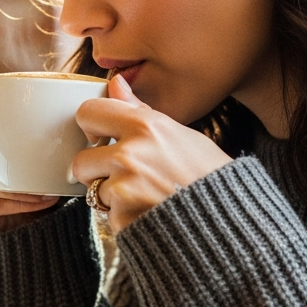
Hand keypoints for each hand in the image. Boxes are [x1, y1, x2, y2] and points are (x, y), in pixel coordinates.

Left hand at [70, 75, 231, 232]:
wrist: (225, 223)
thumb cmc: (208, 176)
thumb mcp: (180, 134)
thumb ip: (140, 110)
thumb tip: (116, 83)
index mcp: (145, 127)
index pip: (88, 113)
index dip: (92, 126)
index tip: (101, 136)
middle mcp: (129, 155)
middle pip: (81, 160)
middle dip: (96, 169)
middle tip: (122, 175)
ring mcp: (123, 188)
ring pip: (93, 191)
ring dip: (110, 196)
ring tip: (143, 196)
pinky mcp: (122, 218)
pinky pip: (108, 215)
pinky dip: (123, 217)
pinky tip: (148, 213)